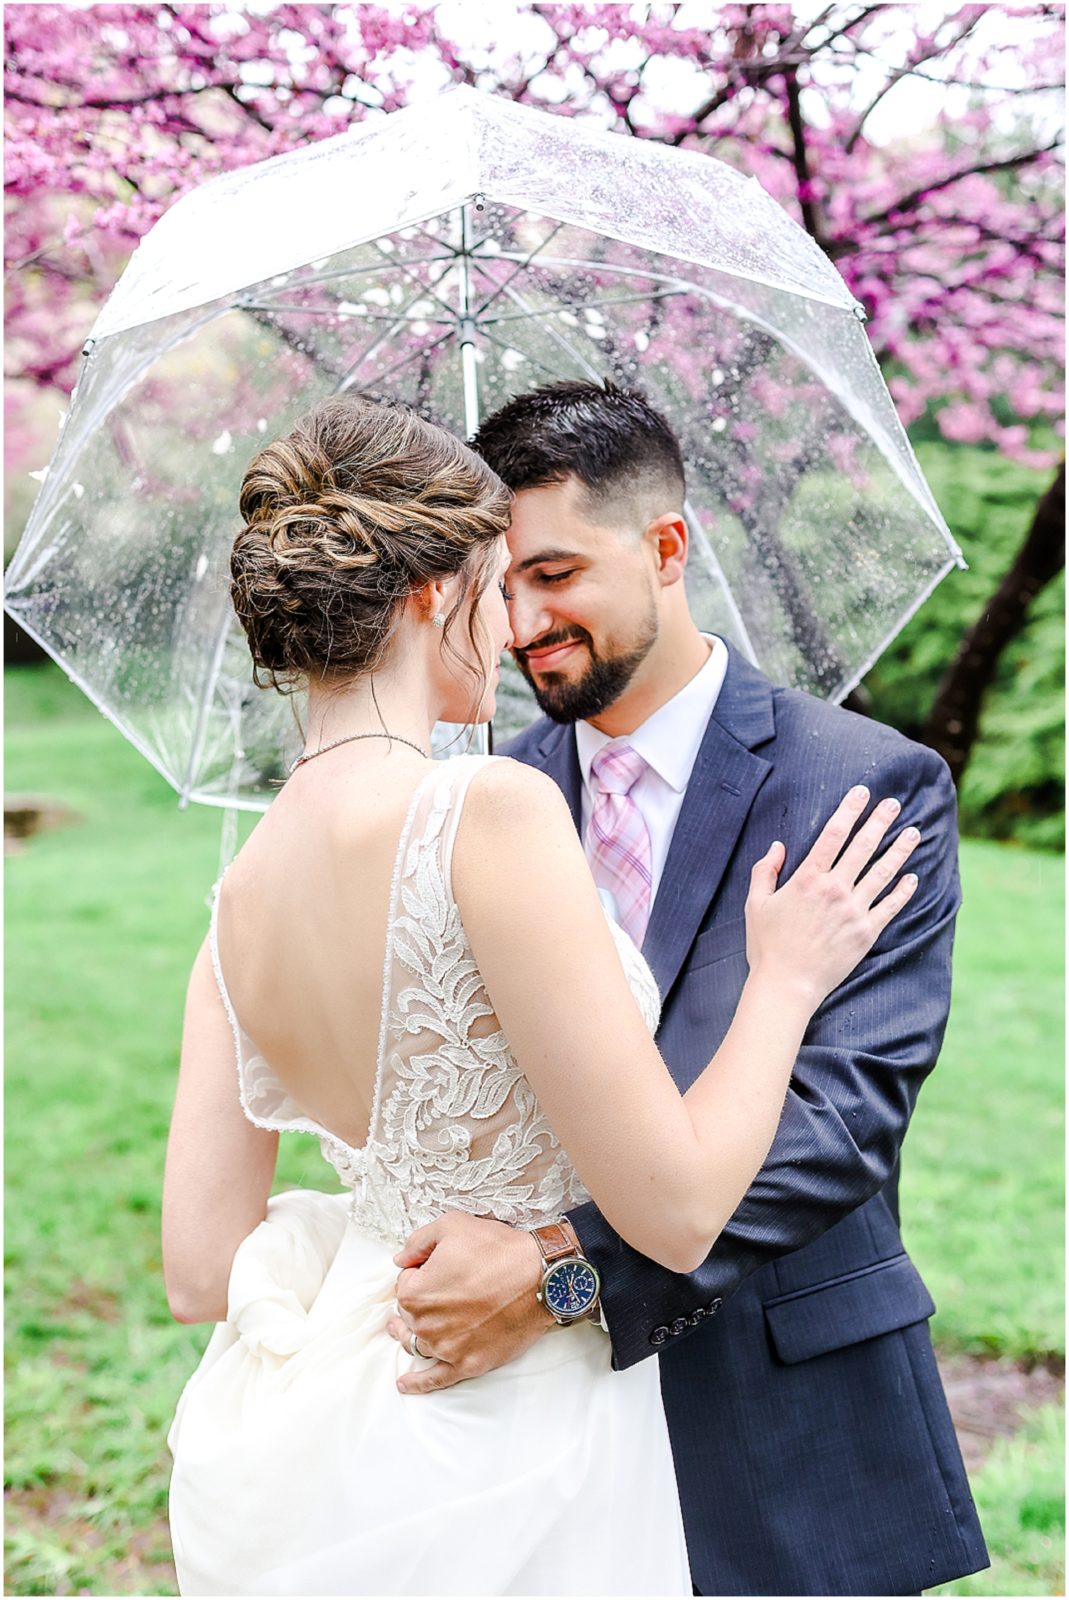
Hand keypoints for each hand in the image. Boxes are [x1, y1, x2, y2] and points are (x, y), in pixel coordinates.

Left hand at [386, 1211, 555, 1395]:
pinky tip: (405, 1383)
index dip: (418, 1272)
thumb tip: (401, 1260)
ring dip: (410, 1335)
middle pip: (409, 1315)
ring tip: (402, 1330)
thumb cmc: (498, 1250)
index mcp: (417, 1292)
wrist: (540, 1278)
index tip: (435, 1267)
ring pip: (418, 1343)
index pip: (403, 1284)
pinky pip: (436, 1379)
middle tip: (430, 1290)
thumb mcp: (452, 1225)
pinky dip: (419, 1383)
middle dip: (416, 1301)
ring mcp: (447, 1348)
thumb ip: (417, 1242)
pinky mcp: (469, 1363)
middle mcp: (426, 1325)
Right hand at [745, 785, 919, 1010]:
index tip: (862, 793)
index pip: (833, 834)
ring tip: (914, 833)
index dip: (849, 810)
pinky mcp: (866, 932)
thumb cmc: (767, 946)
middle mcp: (834, 889)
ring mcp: (854, 910)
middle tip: (894, 804)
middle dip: (880, 821)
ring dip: (900, 850)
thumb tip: (777, 846)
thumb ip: (765, 871)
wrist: (787, 985)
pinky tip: (913, 878)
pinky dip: (903, 891)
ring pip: (883, 872)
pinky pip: (890, 906)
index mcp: (807, 878)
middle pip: (863, 846)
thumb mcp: (756, 904)